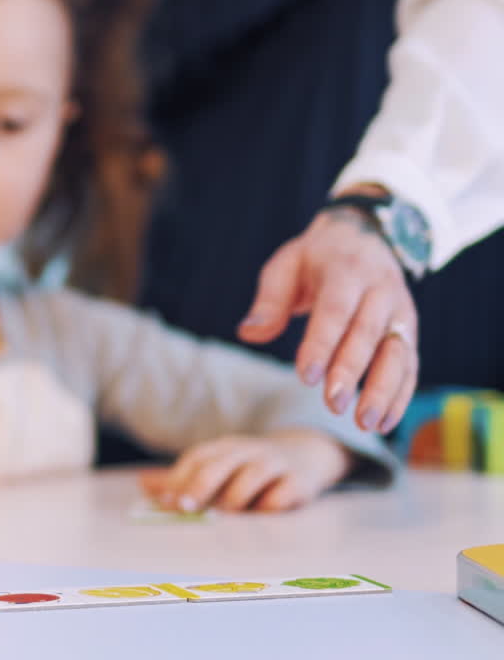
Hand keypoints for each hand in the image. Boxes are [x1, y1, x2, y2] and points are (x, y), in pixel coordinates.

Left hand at [141, 430, 352, 513]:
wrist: (306, 454)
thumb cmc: (249, 467)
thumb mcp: (218, 466)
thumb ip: (183, 479)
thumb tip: (143, 484)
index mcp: (224, 448)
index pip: (197, 458)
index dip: (180, 479)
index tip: (167, 503)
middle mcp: (248, 451)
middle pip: (221, 464)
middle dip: (201, 486)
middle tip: (187, 508)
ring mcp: (275, 463)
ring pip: (253, 475)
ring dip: (237, 498)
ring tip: (229, 514)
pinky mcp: (300, 480)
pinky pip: (284, 492)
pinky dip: (271, 505)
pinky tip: (263, 515)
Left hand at [238, 208, 417, 433]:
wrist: (364, 235)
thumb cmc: (315, 258)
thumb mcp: (286, 264)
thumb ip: (270, 299)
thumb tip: (248, 333)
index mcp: (346, 271)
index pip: (335, 310)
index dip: (322, 344)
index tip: (307, 377)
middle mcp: (380, 291)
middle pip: (368, 334)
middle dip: (351, 372)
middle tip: (332, 405)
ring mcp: (400, 312)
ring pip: (398, 354)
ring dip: (383, 391)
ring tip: (365, 424)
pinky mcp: (408, 332)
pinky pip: (411, 366)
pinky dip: (400, 396)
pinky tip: (384, 424)